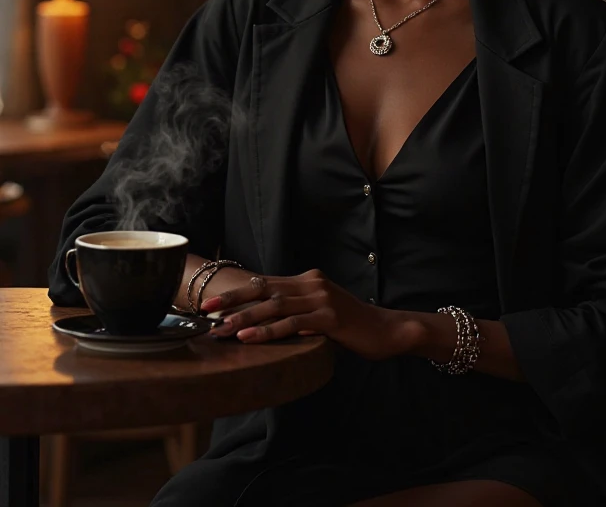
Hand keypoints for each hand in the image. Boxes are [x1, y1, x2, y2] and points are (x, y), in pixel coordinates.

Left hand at [201, 268, 416, 360]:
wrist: (386, 330)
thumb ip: (296, 311)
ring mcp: (321, 299)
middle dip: (233, 301)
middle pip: (264, 289)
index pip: (265, 282)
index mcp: (307, 279)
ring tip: (221, 329)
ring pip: (274, 306)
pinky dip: (268, 331)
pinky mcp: (329, 318)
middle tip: (207, 310)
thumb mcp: (320, 312)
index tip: (211, 302)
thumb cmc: (351, 326)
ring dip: (245, 319)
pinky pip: (292, 324)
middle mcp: (312, 283)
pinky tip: (250, 339)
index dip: (237, 292)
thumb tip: (262, 321)